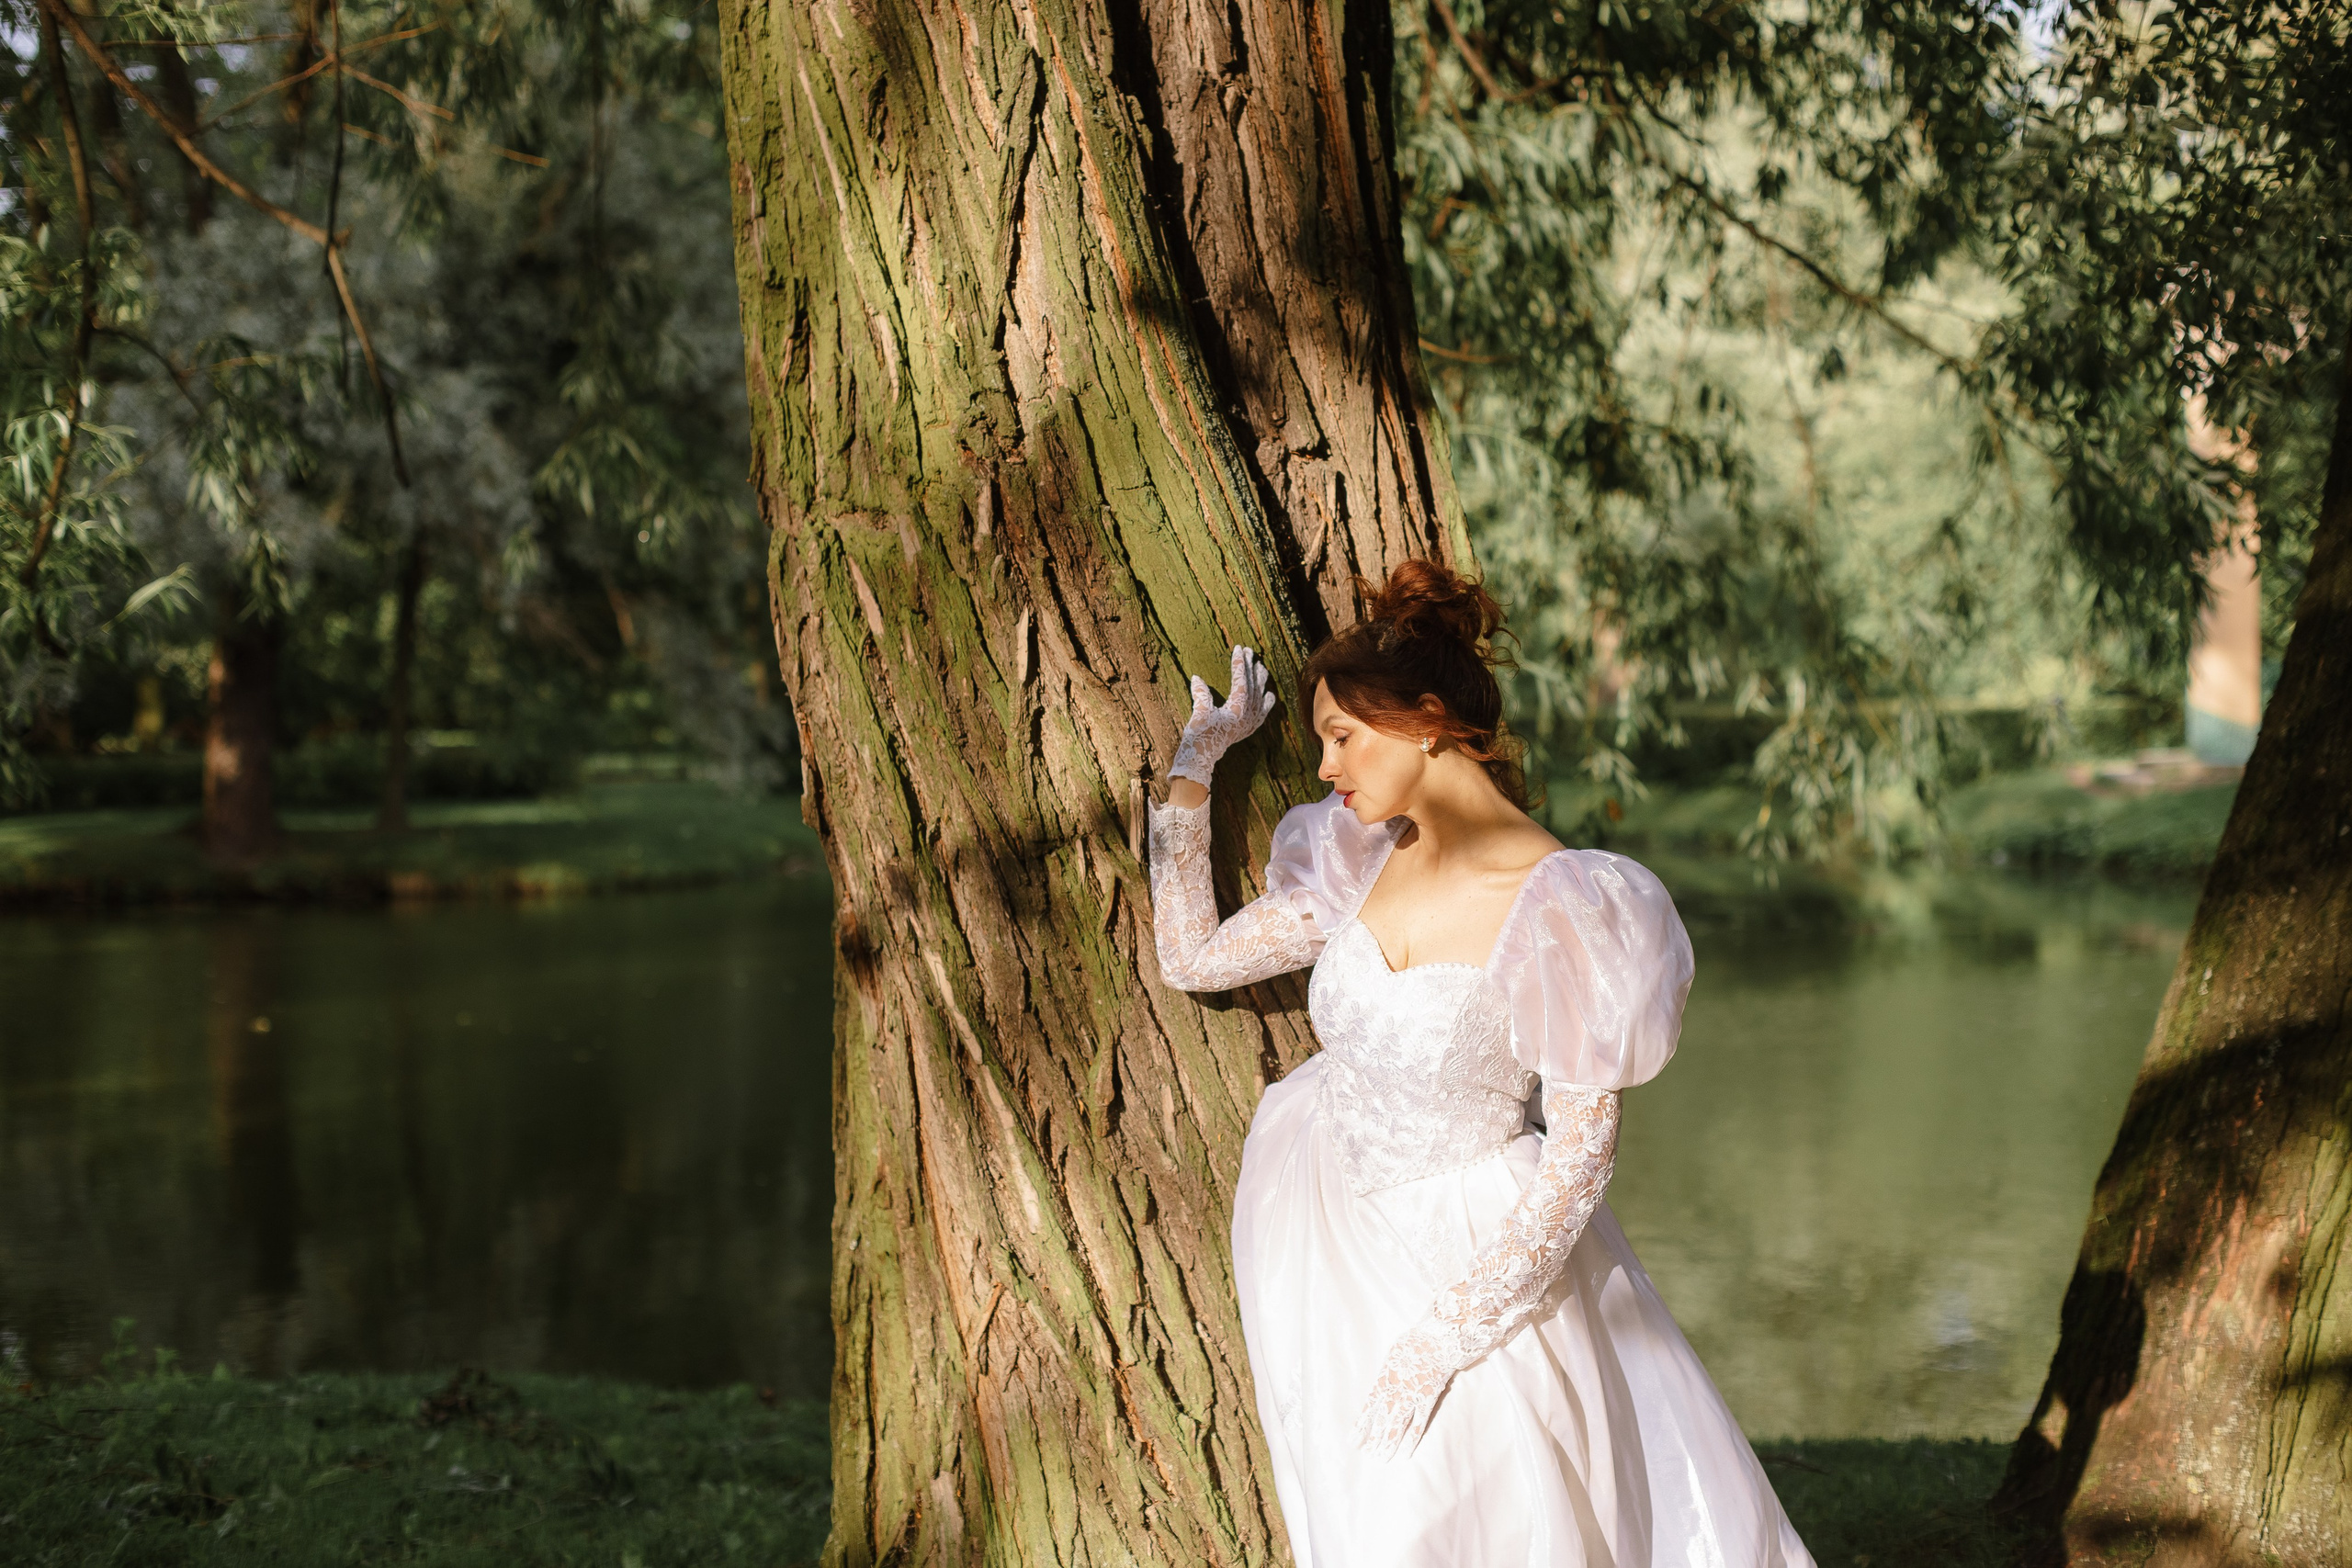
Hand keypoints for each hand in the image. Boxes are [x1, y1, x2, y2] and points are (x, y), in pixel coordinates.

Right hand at [1168, 645, 1277, 788]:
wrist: (1201, 758)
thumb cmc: (1199, 735)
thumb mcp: (1199, 712)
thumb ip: (1201, 694)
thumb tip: (1197, 678)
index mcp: (1236, 709)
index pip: (1240, 680)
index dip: (1239, 663)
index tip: (1239, 648)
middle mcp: (1247, 716)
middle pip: (1252, 686)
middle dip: (1251, 668)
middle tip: (1250, 652)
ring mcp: (1248, 723)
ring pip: (1258, 697)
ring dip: (1260, 682)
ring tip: (1261, 667)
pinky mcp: (1246, 730)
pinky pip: (1261, 714)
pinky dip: (1266, 704)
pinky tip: (1270, 696)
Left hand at [1351, 1319, 1457, 1459]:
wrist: (1437, 1342)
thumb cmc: (1413, 1344)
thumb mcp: (1390, 1356)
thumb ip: (1385, 1374)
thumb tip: (1379, 1386)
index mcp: (1383, 1381)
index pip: (1368, 1409)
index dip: (1360, 1427)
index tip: (1353, 1442)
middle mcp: (1394, 1394)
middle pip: (1381, 1423)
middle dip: (1373, 1440)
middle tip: (1367, 1454)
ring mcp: (1411, 1400)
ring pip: (1396, 1428)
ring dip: (1388, 1444)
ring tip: (1380, 1458)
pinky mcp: (1427, 1403)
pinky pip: (1418, 1426)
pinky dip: (1411, 1441)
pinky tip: (1405, 1454)